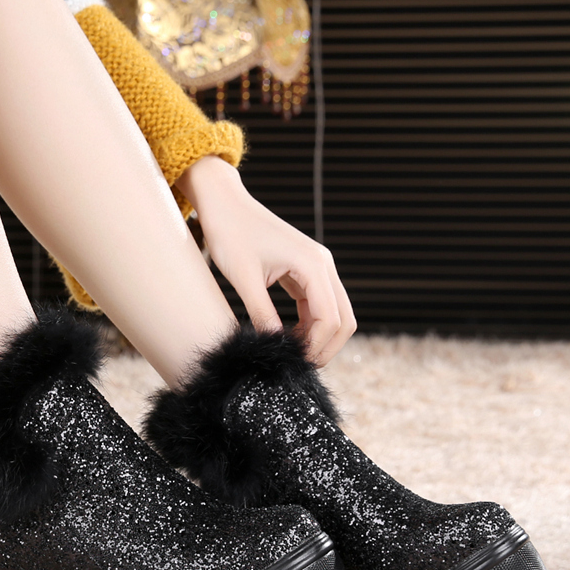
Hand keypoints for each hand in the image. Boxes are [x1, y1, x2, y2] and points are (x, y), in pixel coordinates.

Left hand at [176, 156, 355, 365]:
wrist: (225, 204)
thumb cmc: (231, 234)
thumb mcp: (244, 279)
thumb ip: (262, 313)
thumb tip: (274, 346)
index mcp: (313, 264)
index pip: (330, 318)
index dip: (316, 346)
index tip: (294, 362)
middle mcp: (323, 265)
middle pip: (343, 319)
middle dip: (326, 347)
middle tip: (300, 365)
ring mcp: (317, 267)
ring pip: (335, 313)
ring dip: (319, 337)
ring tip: (292, 354)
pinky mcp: (307, 271)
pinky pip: (319, 305)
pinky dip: (310, 325)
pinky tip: (289, 337)